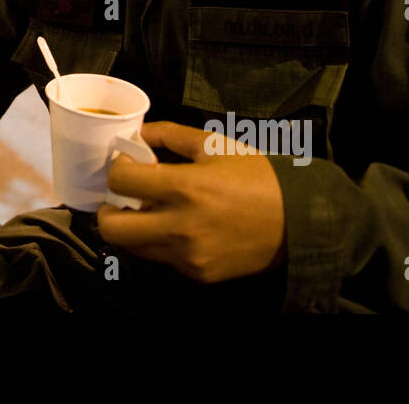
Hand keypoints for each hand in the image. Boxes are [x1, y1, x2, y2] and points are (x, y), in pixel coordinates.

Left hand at [97, 122, 286, 283]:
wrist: (299, 220)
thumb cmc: (258, 176)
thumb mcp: (215, 145)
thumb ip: (171, 135)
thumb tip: (139, 133)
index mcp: (184, 188)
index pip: (121, 181)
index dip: (117, 168)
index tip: (128, 163)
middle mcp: (180, 227)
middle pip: (112, 228)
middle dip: (109, 209)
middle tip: (123, 196)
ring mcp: (188, 256)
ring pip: (133, 248)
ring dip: (132, 228)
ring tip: (149, 211)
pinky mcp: (198, 274)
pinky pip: (162, 258)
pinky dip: (160, 242)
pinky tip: (178, 226)